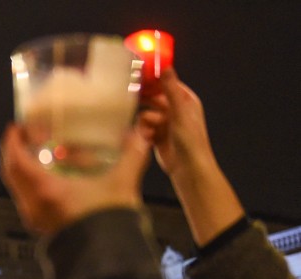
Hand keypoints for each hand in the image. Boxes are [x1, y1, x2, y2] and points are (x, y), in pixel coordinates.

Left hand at [0, 123, 150, 235]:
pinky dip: (31, 185)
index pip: (16, 160)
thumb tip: (141, 132)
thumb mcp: (122, 184)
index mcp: (45, 191)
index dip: (13, 141)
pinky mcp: (43, 227)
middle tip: (25, 136)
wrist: (107, 260)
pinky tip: (50, 179)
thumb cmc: (109, 226)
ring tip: (36, 154)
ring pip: (18, 188)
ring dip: (22, 169)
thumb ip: (132, 154)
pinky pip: (28, 200)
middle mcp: (33, 205)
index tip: (17, 127)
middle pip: (11, 173)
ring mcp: (36, 218)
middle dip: (14, 152)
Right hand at [136, 68, 243, 245]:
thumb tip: (166, 67)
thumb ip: (170, 89)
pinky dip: (144, 133)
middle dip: (146, 102)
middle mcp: (175, 110)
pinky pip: (144, 129)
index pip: (167, 84)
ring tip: (149, 131)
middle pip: (154, 98)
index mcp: (185, 100)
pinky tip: (148, 139)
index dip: (154, 80)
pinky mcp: (156, 136)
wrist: (187, 167)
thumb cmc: (190, 140)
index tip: (139, 76)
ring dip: (146, 122)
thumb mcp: (180, 111)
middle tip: (133, 100)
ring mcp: (165, 123)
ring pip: (146, 114)